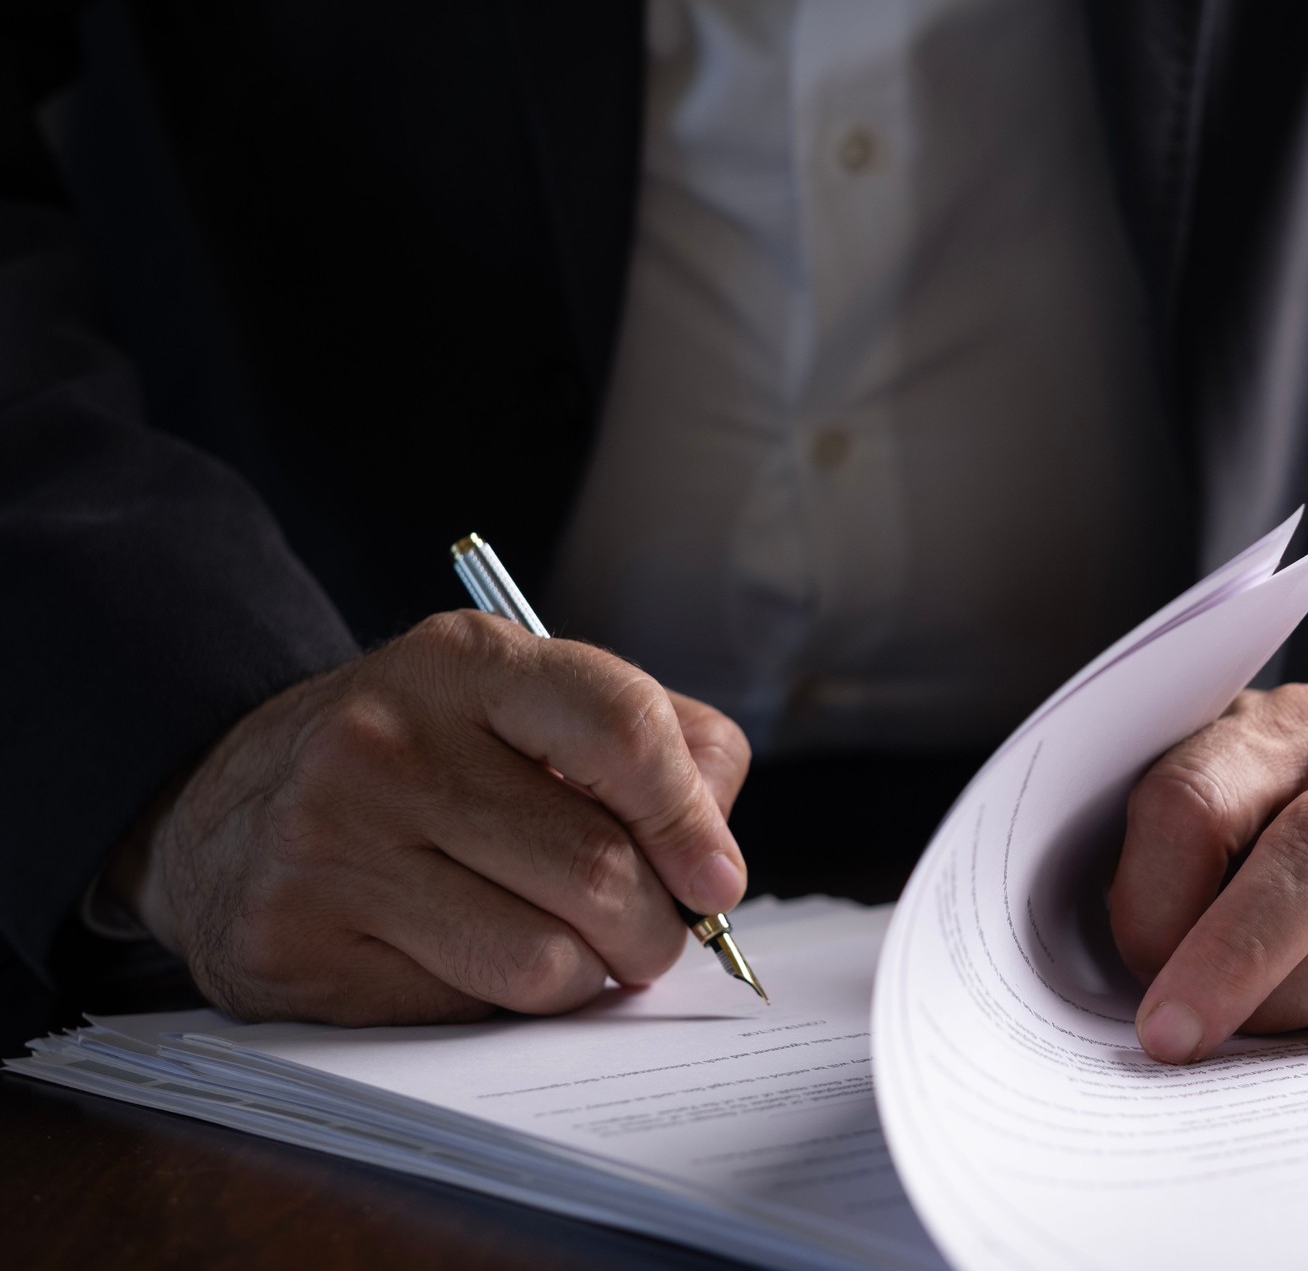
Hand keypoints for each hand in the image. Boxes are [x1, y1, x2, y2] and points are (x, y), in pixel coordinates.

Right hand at [105, 611, 750, 1025]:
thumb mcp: (524, 704)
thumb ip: (652, 748)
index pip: (621, 726)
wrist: (227, 806)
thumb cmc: (424, 759)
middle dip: (654, 926)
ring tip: (569, 948)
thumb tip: (715, 863)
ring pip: (543, 961)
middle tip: (650, 934)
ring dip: (588, 976)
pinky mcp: (292, 946)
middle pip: (597, 867)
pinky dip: (501, 1005)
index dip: (690, 818)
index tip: (717, 880)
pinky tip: (470, 959)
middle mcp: (385, 742)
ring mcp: (327, 845)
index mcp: (463, 661)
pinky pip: (465, 1011)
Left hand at [1110, 685, 1307, 1062]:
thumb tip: (1139, 973)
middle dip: (1230, 957)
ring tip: (1253, 1045)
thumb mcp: (1253, 809)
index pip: (1199, 794)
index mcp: (1282, 728)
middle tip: (1172, 1036)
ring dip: (1299, 1003)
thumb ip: (1193, 864)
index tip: (1134, 965)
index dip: (1152, 894)